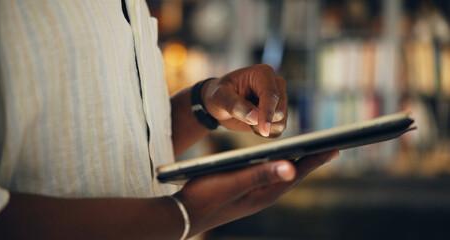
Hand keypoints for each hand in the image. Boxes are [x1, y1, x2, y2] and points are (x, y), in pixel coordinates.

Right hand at [175, 150, 339, 236]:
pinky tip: (276, 163)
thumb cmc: (205, 197)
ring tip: (309, 154)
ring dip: (297, 164)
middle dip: (311, 161)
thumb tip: (291, 168)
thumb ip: (260, 175)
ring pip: (281, 176)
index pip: (296, 173)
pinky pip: (268, 177)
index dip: (316, 160)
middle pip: (293, 175)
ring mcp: (253, 195)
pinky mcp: (244, 192)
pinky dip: (278, 166)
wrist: (184, 214)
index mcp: (264, 193)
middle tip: (330, 149)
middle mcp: (262, 195)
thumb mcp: (233, 183)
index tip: (335, 148)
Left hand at [202, 64, 286, 136]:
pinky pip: (278, 130)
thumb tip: (254, 118)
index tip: (263, 130)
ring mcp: (280, 99)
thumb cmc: (219, 94)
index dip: (267, 113)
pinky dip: (265, 132)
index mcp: (263, 74)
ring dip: (262, 128)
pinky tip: (253, 125)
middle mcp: (276, 85)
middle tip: (241, 116)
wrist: (221, 103)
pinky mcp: (279, 113)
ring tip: (246, 118)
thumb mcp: (220, 97)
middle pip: (279, 111)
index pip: (271, 95)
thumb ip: (235, 105)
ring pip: (281, 122)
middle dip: (261, 121)